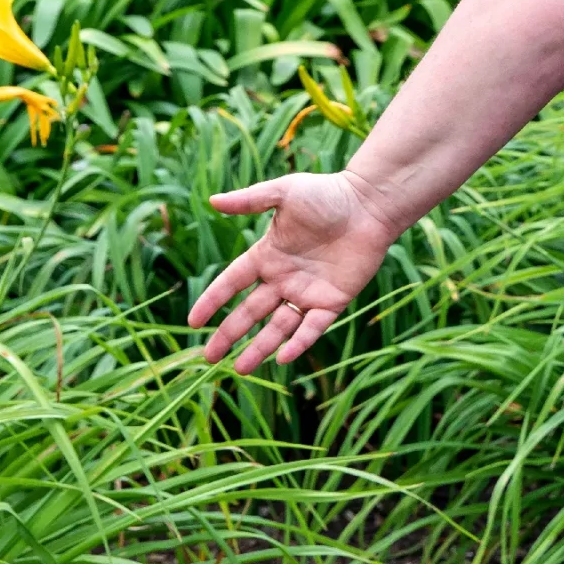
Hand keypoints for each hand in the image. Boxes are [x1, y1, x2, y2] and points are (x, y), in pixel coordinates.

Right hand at [187, 168, 392, 373]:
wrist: (370, 204)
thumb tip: (213, 201)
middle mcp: (283, 278)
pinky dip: (299, 342)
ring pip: (278, 327)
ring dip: (260, 347)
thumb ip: (250, 200)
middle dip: (229, 334)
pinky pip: (312, 327)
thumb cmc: (328, 194)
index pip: (232, 283)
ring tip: (240, 370)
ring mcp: (307, 292)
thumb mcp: (285, 193)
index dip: (212, 301)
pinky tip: (283, 358)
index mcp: (267, 254)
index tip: (193, 321)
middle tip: (209, 357)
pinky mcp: (333, 301)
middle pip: (249, 312)